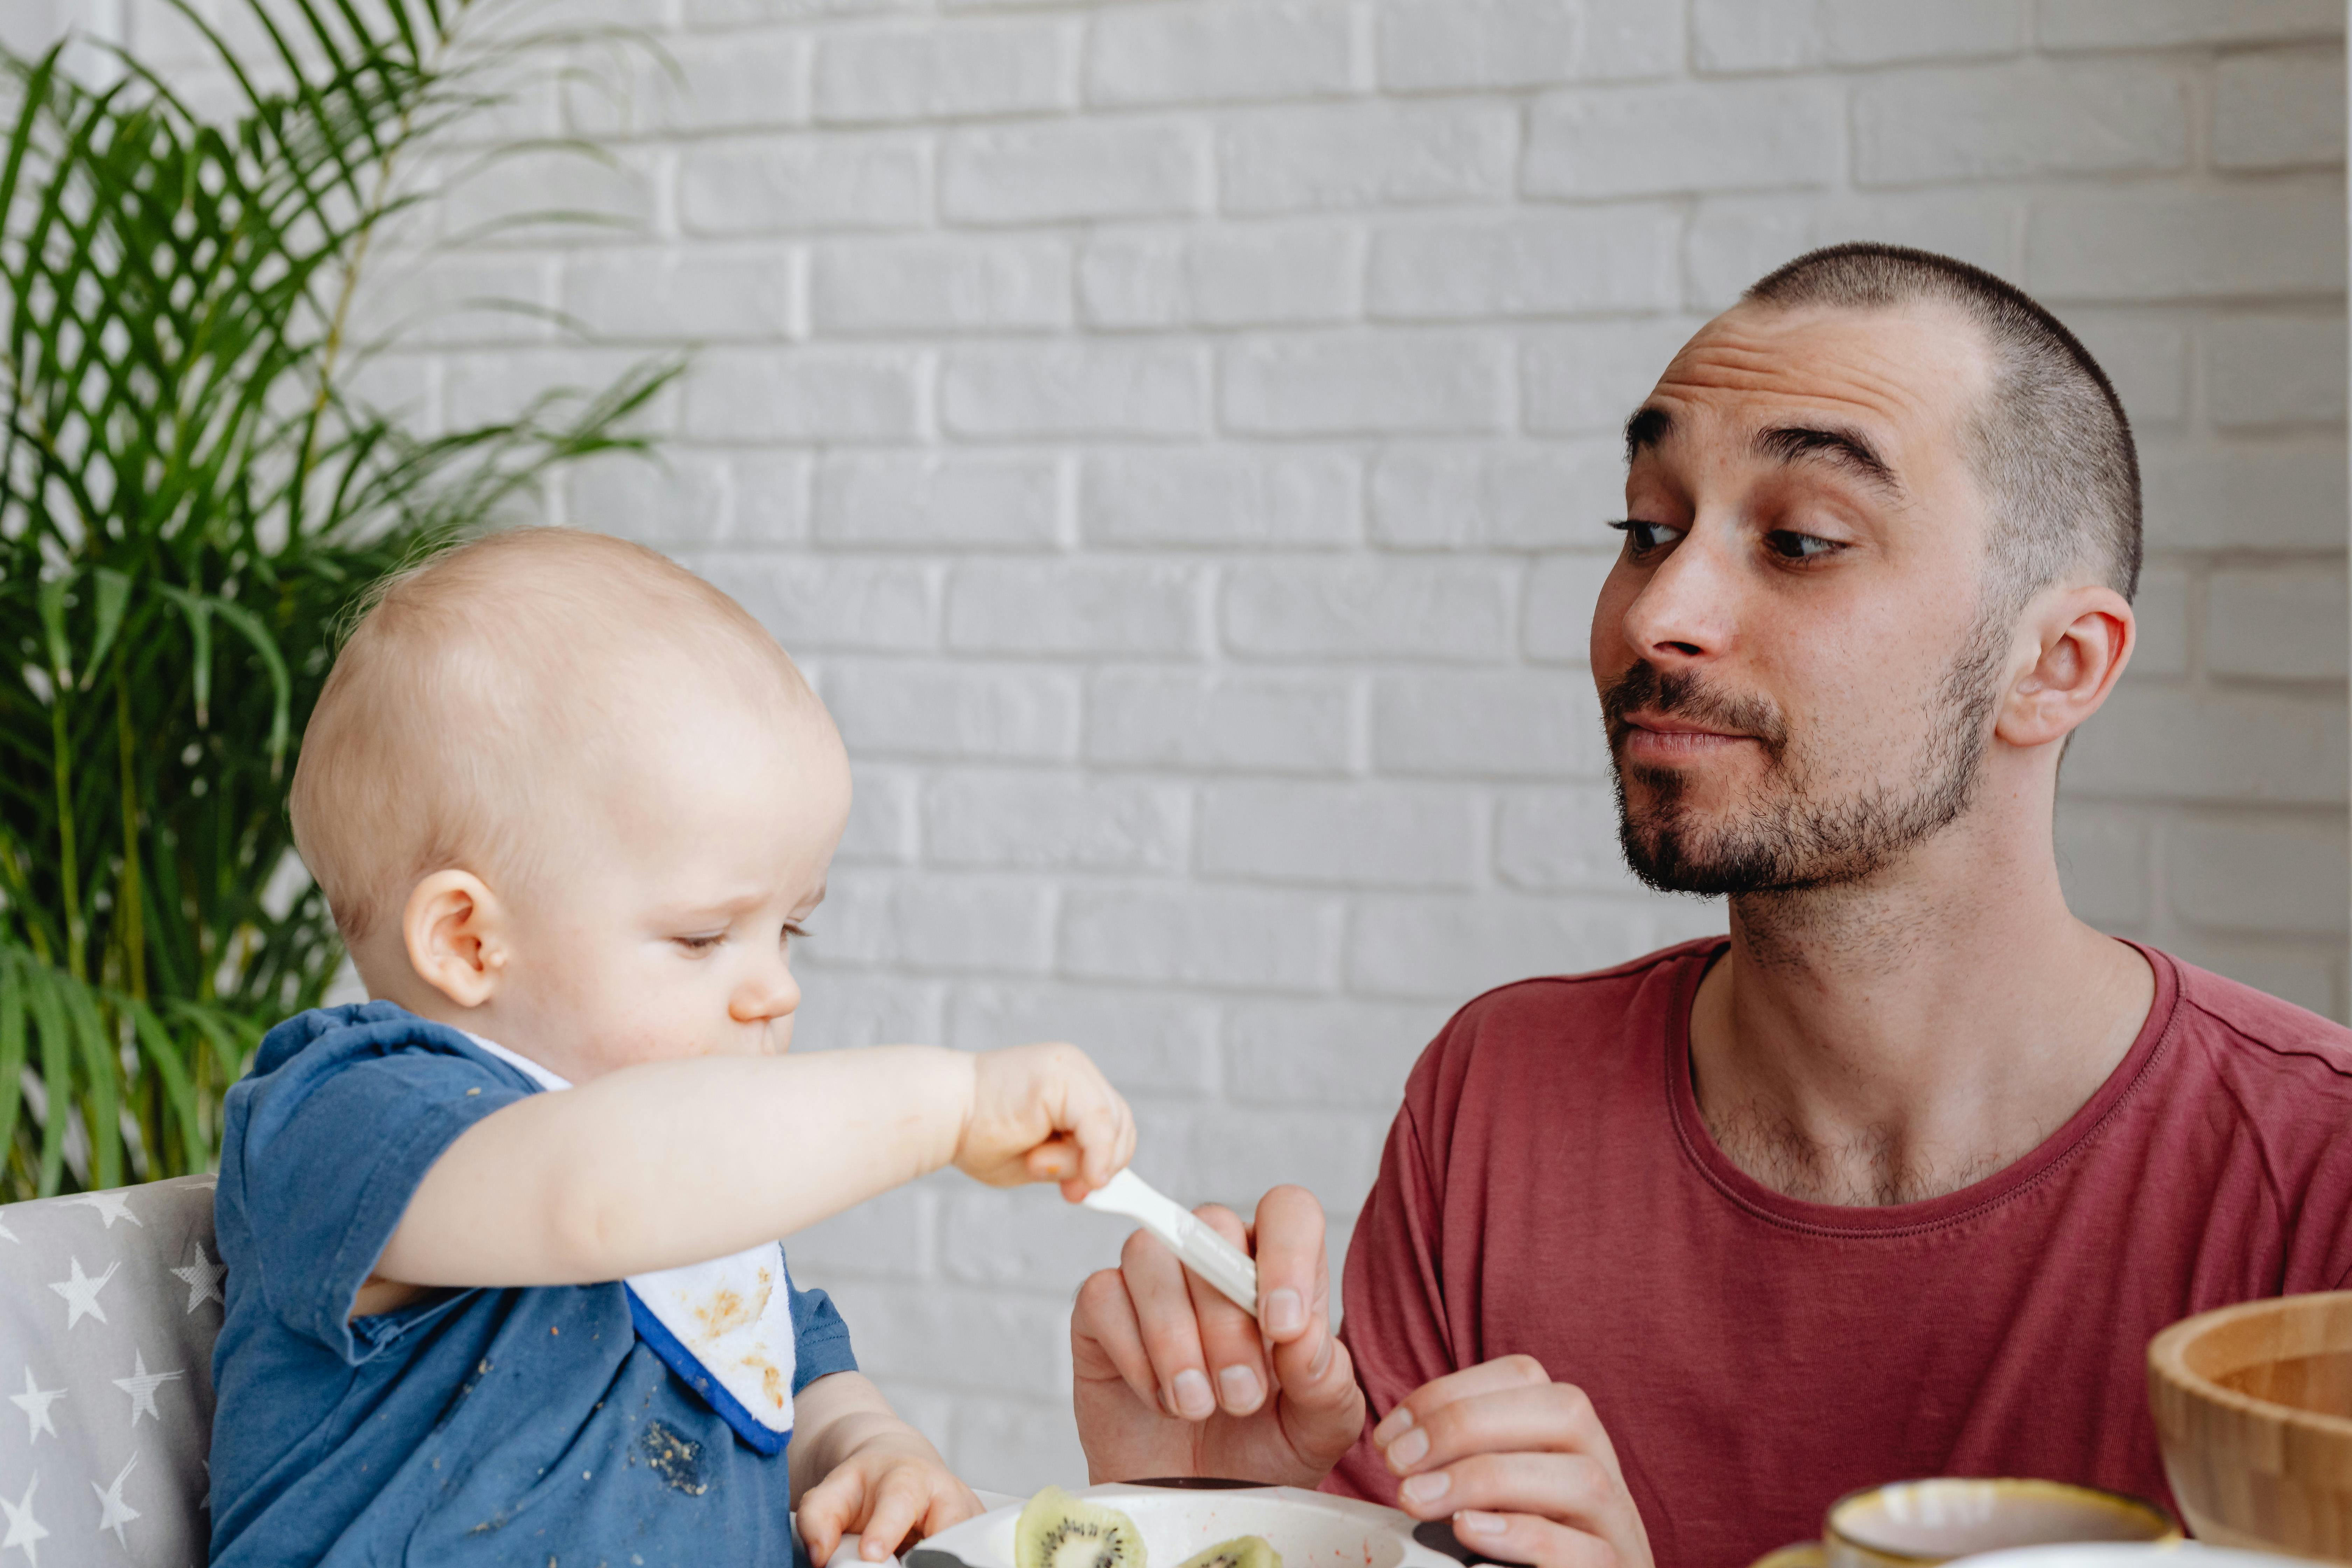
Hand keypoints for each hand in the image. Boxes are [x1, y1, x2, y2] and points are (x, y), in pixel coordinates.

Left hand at [797, 1422, 982, 1563]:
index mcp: (909, 1478)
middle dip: (934, 1554)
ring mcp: (970, 1518)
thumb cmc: (868, 1485)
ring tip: (909, 1561)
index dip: (887, 1528)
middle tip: (906, 1565)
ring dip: (945, 1560)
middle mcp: (948, 1495)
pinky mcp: (980, 1537)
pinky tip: (932, 1562)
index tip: (870, 1552)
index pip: (900, 1502)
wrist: (901, 1468)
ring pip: (970, 1547)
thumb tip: (820, 1554)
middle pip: (951, 1529)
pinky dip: (952, 1561)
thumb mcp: (834, 1491)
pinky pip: (974, 1556)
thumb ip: (817, 1518)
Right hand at [958, 1043, 1135, 1198]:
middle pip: (1121, 1123)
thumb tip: (1100, 1179)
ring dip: (1083, 1161)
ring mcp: (1071, 1068)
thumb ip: (1069, 1165)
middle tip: (1074, 1193)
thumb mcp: (1035, 1159)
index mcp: (1069, 1083)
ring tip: (1036, 1163)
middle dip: (1104, 1165)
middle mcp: (1075, 1068)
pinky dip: (1093, 1154)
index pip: (1113, 1123)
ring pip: (1112, 1126)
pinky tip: (1067, 1170)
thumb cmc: (975, 1135)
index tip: (1085, 1191)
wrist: (938, 1111)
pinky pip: (1099, 1123)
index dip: (1107, 1161)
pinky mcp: (1062, 1076)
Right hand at [1072, 1186, 1363, 1486]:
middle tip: (1241, 1399)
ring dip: (1174, 1337)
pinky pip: (1102, 1295)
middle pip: (1212, 1229)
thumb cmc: (1262, 1452)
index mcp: (1278, 1272)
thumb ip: (1326, 1381)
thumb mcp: (1317, 1429)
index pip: (1286, 1211)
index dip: (1287, 1253)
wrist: (1197, 1500)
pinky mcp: (1100, 1310)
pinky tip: (1157, 1400)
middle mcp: (1214, 1259)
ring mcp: (1152, 1280)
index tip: (1284, 1326)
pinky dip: (1132, 1353)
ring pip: (1150, 1255)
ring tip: (1196, 1406)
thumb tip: (1303, 1338)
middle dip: (1227, 1322)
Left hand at [1375, 1358, 1650, 1567]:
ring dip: (1487, 1478)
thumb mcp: (1491, 1492)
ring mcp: (1617, 1527)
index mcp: (1570, 1438)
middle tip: (1398, 1462)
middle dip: (1467, 1424)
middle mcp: (1603, 1471)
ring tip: (1416, 1499)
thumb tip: (1400, 1444)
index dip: (1449, 1393)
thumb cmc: (1513, 1551)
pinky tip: (1468, 1531)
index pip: (1526, 1377)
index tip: (1391, 1435)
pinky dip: (1523, 1536)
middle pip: (1566, 1412)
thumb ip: (1466, 1459)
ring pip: (1583, 1480)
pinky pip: (1588, 1553)